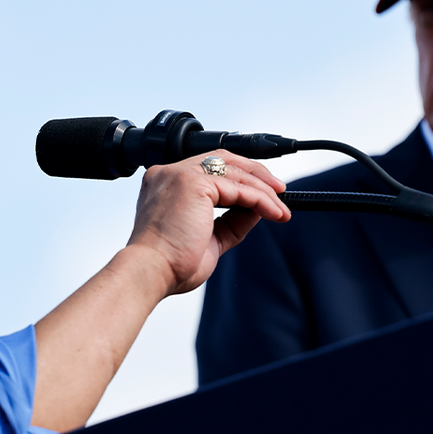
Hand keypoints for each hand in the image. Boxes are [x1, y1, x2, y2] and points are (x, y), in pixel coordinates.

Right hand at [125, 152, 289, 296]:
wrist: (151, 273)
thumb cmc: (169, 264)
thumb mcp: (209, 238)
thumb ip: (231, 221)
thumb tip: (257, 209)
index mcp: (166, 183)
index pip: (210, 169)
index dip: (239, 179)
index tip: (263, 195)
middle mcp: (170, 173)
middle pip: (223, 160)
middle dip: (256, 175)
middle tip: (279, 193)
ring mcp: (180, 174)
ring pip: (234, 172)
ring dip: (263, 190)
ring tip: (281, 209)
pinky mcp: (193, 182)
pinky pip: (237, 187)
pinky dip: (260, 199)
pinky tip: (273, 212)